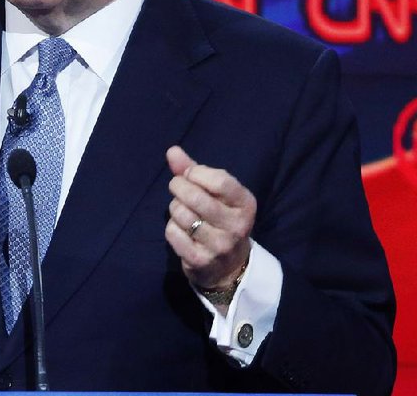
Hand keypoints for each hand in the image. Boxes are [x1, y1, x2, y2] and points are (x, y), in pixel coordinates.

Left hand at [165, 146, 254, 303]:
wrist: (229, 267)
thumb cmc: (220, 218)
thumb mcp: (215, 193)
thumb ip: (193, 169)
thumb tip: (172, 151)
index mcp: (245, 204)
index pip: (220, 181)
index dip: (197, 173)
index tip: (189, 175)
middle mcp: (237, 226)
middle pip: (197, 198)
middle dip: (179, 187)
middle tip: (177, 188)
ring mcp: (220, 246)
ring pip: (182, 214)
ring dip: (174, 208)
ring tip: (181, 210)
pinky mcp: (201, 261)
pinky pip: (173, 233)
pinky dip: (171, 227)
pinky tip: (180, 229)